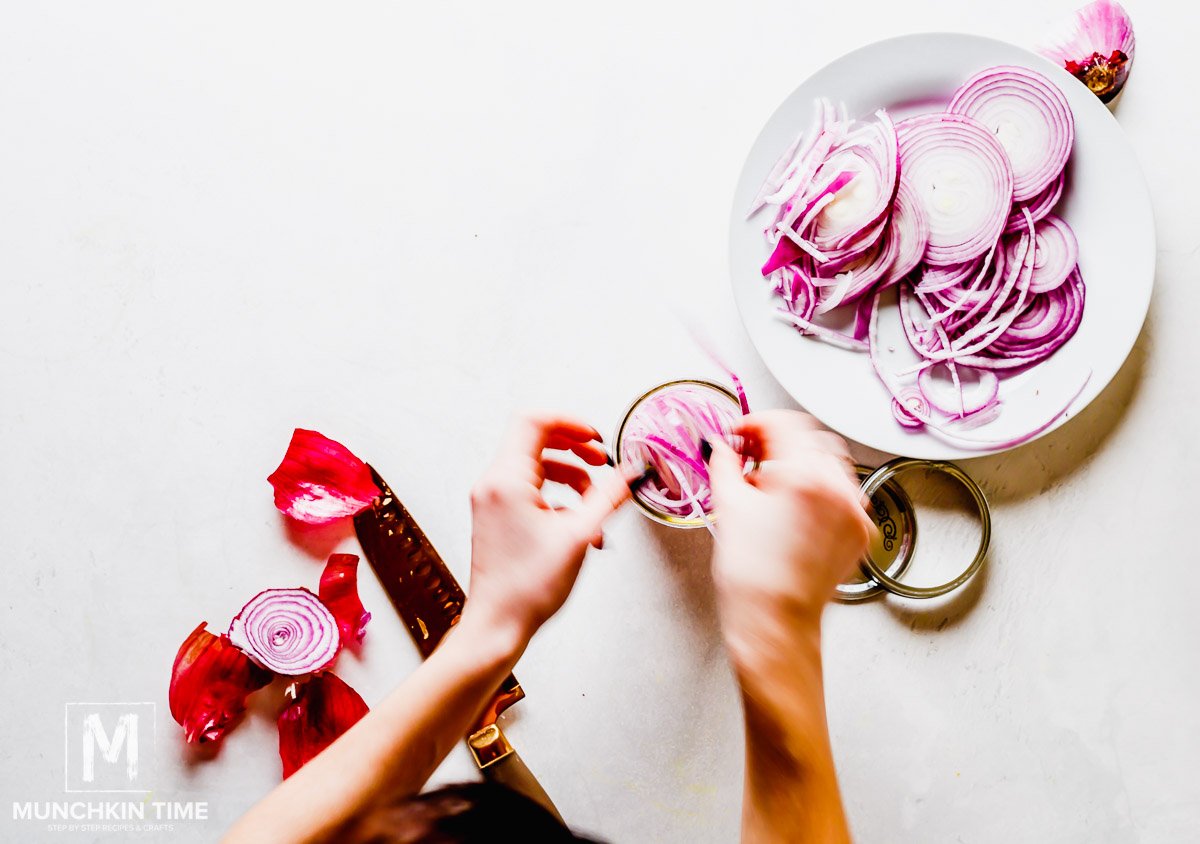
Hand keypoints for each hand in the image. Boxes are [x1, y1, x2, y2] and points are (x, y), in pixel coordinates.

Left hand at [465, 412, 634, 648]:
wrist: (498, 625)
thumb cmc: (528, 587)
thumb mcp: (580, 535)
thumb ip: (609, 496)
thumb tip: (632, 471)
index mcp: (506, 479)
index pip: (534, 421)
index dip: (571, 422)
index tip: (596, 438)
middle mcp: (493, 484)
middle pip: (536, 440)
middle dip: (575, 449)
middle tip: (601, 462)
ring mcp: (492, 500)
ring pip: (536, 466)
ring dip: (572, 476)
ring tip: (596, 501)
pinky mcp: (497, 516)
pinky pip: (530, 489)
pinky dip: (558, 496)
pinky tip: (580, 523)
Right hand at [706, 410, 871, 658]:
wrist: (774, 624)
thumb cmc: (752, 579)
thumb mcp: (729, 508)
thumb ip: (724, 464)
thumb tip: (721, 447)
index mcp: (804, 475)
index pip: (783, 422)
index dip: (754, 423)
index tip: (739, 434)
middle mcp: (837, 489)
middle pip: (809, 438)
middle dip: (777, 441)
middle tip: (749, 455)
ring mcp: (853, 511)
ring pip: (829, 463)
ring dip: (799, 462)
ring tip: (768, 485)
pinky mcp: (857, 532)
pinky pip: (840, 493)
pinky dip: (817, 489)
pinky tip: (790, 508)